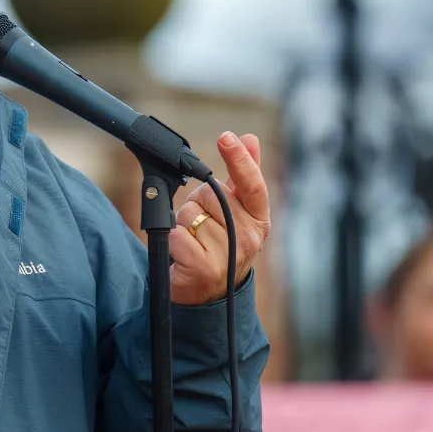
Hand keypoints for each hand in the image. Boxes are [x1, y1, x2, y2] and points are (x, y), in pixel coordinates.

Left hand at [168, 132, 270, 305]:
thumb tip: (250, 138)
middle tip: (203, 224)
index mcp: (259, 220)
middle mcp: (248, 238)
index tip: (226, 137)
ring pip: (188, 213)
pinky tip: (185, 253)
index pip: (252, 185)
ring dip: (183, 223)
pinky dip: (174, 240)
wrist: (211, 294)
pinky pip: (177, 234)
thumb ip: (243, 176)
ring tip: (195, 241)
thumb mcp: (239, 212)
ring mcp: (227, 255)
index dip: (240, 159)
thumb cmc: (223, 245)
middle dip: (197, 203)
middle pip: (208, 194)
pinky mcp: (203, 268)